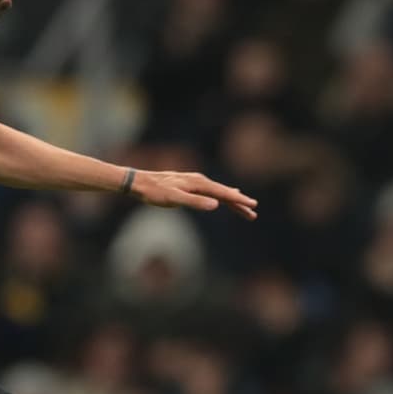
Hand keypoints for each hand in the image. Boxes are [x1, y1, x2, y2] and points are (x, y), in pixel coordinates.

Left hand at [129, 170, 258, 218]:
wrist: (139, 182)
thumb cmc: (155, 192)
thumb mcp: (174, 199)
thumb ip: (195, 202)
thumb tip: (216, 205)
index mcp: (198, 183)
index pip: (223, 193)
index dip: (238, 200)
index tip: (252, 205)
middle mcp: (199, 180)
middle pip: (223, 192)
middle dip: (238, 203)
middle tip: (253, 213)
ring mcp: (194, 182)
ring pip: (217, 192)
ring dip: (231, 200)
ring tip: (245, 208)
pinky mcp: (188, 185)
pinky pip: (210, 191)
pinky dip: (220, 196)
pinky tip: (223, 198)